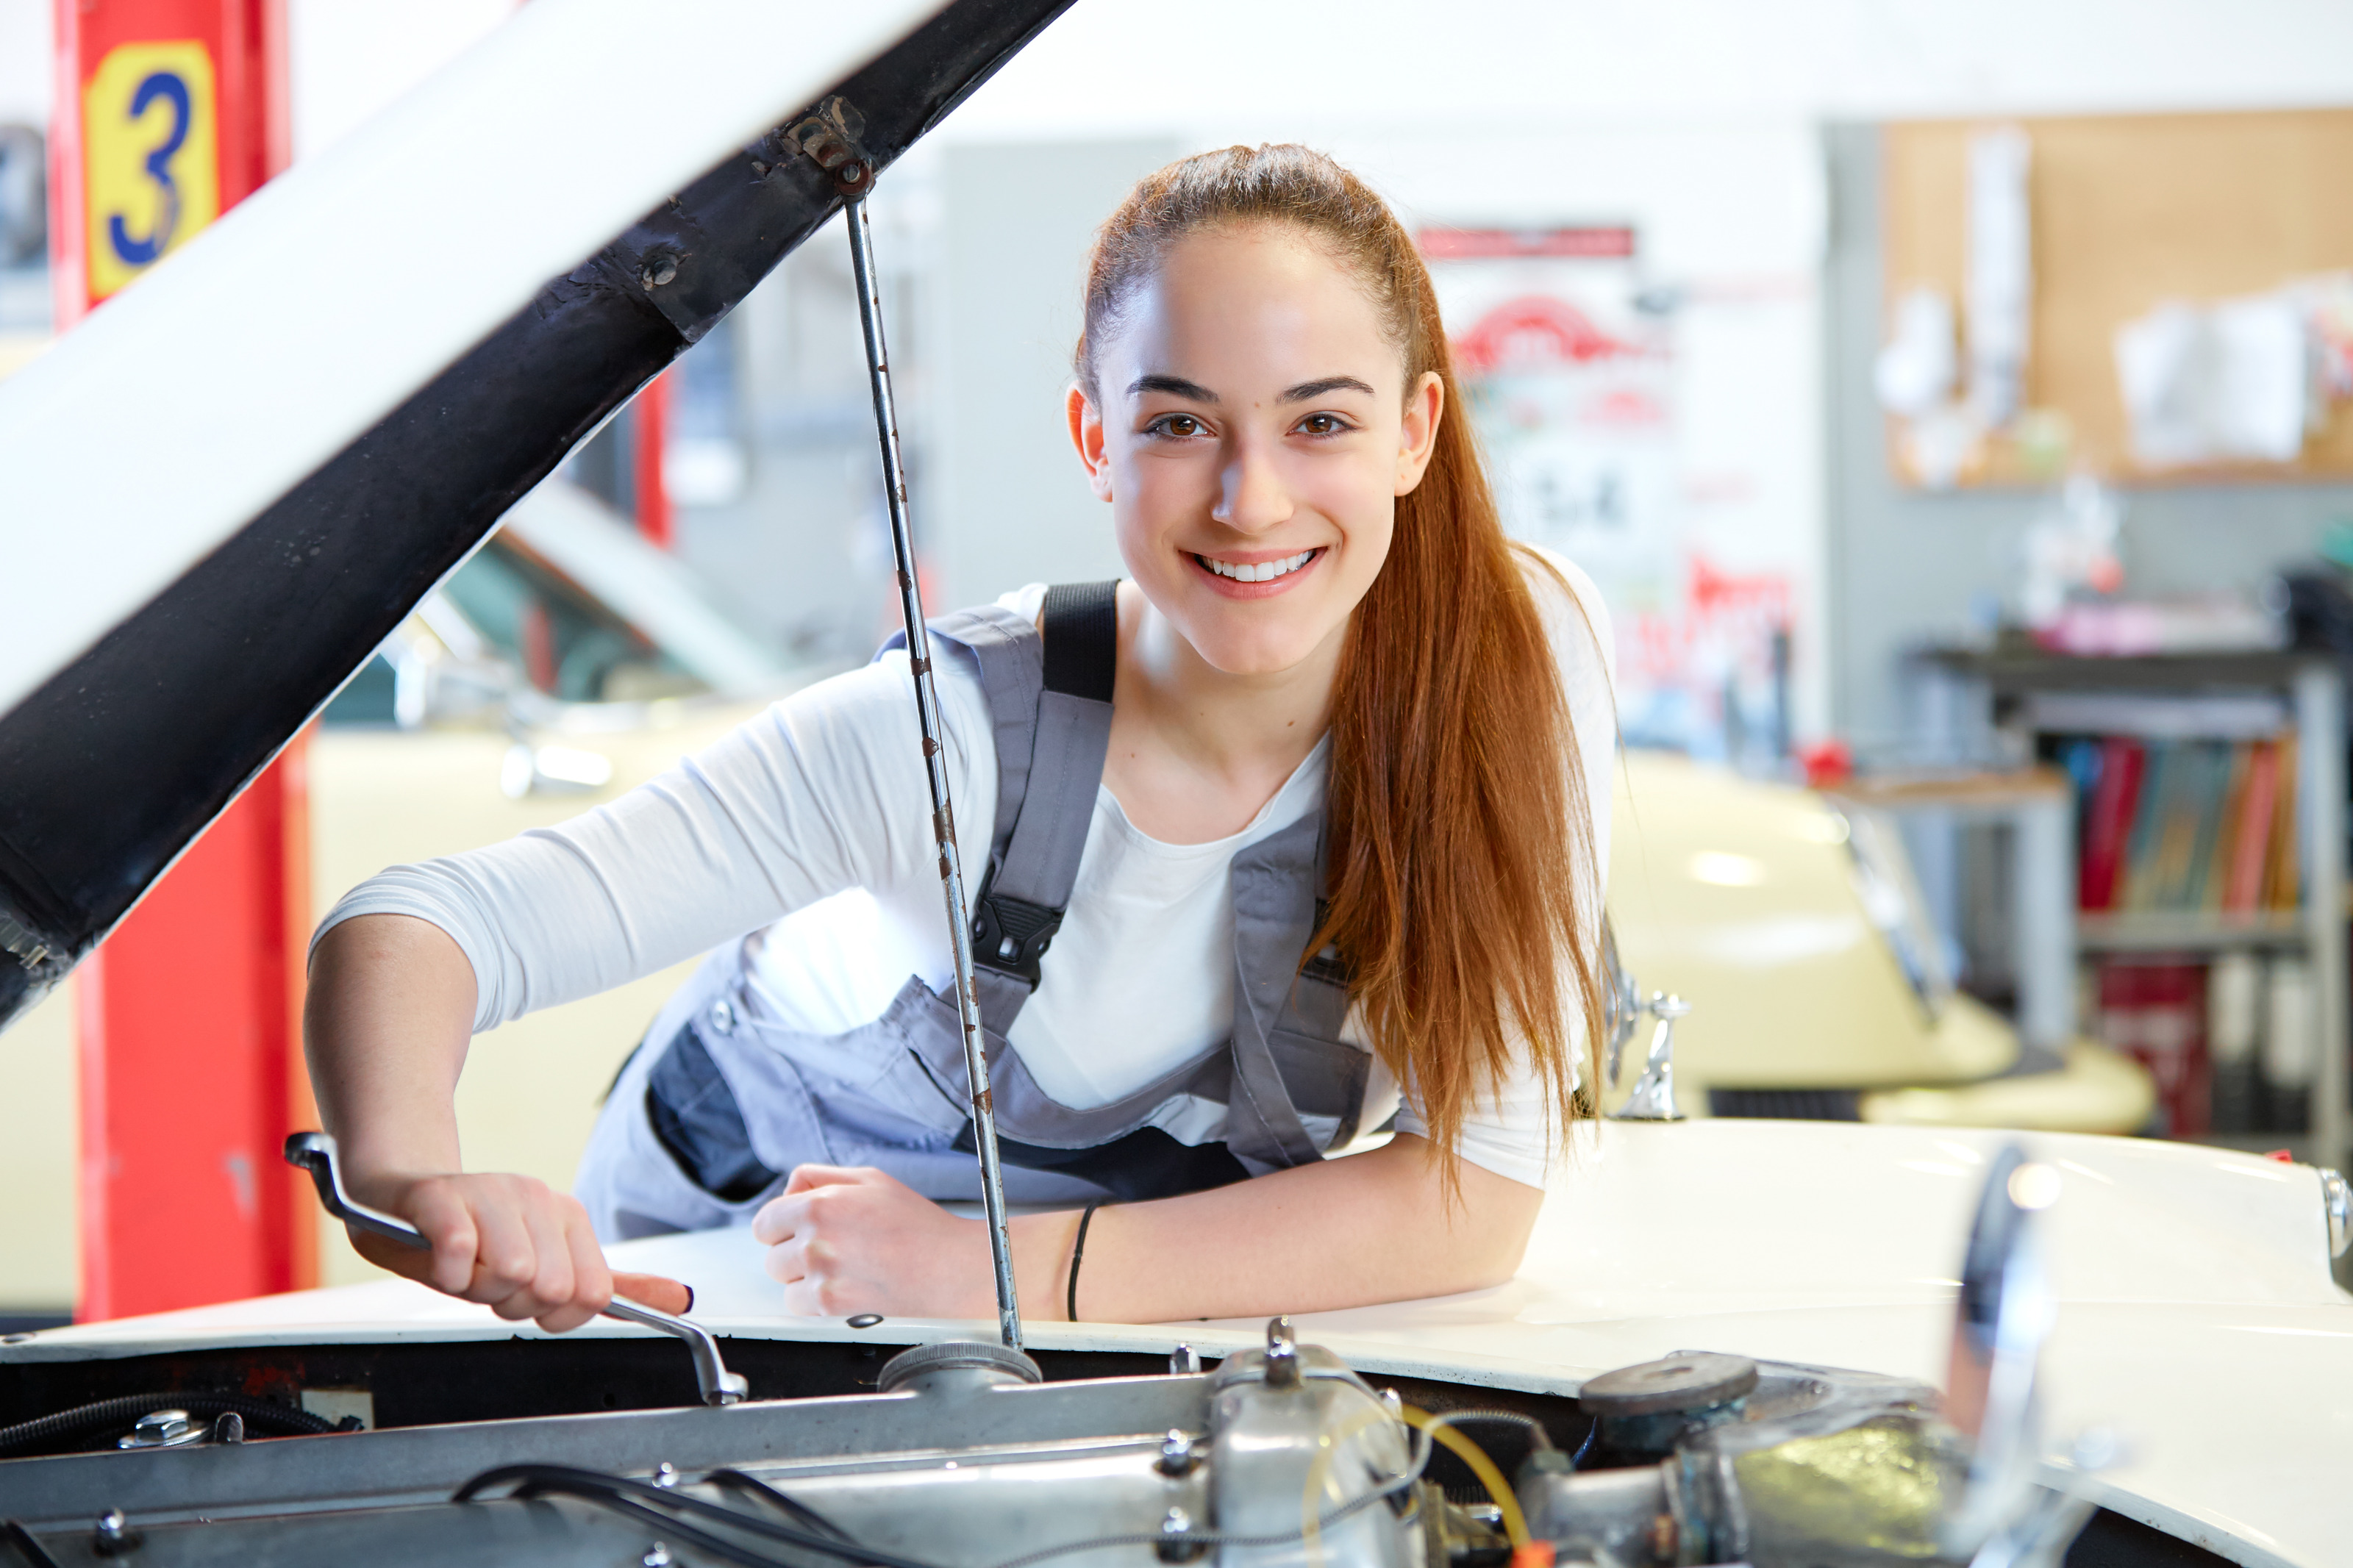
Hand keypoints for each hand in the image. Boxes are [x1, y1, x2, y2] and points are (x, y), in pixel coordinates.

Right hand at [350, 1171, 615, 1332]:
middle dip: (511, 1303)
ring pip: (510, 1275)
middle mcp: (538, 1198)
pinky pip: (460, 1253)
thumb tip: (681, 1299)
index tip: (525, 1295)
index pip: (593, 1295)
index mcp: (569, 1216)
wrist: (398, 1195)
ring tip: (461, 1265)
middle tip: (485, 1278)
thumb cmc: (471, 1236)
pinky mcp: (442, 1198)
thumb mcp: (550, 1262)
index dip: (554, 1314)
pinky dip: (446, 1272)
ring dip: (475, 1288)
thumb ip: (613, 1285)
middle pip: (550, 1290)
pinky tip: (438, 1257)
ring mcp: (491, 1193)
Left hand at [752, 1165, 991, 1316]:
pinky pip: (800, 1307)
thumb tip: (787, 1190)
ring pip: (785, 1283)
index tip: (797, 1233)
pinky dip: (818, 1302)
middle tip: (833, 1251)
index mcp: (820, 1204)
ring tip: (844, 1271)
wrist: (951, 1271)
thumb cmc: (917, 1227)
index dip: (782, 1227)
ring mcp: (822, 1278)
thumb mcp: (871, 1180)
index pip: (765, 1222)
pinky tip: (849, 1289)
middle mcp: (815, 1241)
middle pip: (772, 1256)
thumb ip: (820, 1177)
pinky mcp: (831, 1309)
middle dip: (795, 1253)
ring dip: (806, 1280)